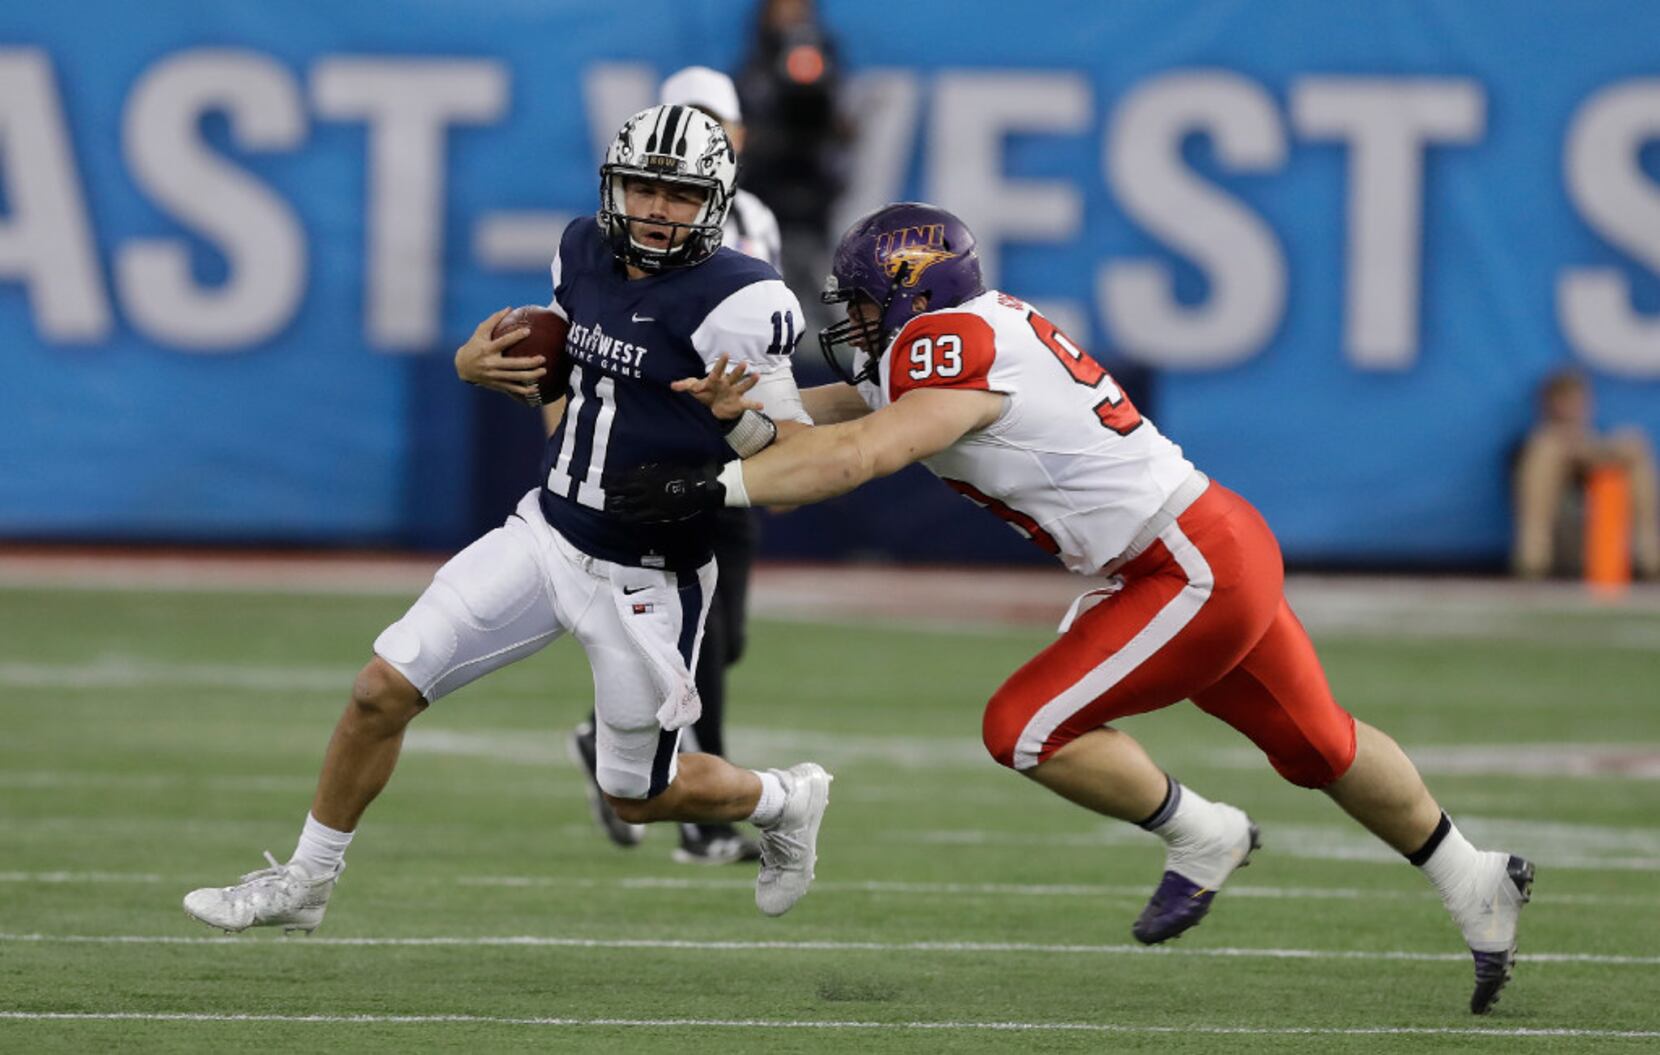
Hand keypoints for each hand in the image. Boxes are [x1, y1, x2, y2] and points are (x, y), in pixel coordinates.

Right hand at [455, 307, 546, 403]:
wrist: (462, 367)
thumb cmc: (474, 345)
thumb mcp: (480, 332)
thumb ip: (494, 320)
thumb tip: (509, 308)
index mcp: (487, 349)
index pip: (503, 342)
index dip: (515, 336)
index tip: (528, 331)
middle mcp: (491, 364)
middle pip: (513, 364)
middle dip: (529, 363)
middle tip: (543, 358)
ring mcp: (494, 376)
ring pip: (515, 378)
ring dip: (531, 376)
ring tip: (543, 371)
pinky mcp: (496, 384)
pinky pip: (512, 388)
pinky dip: (524, 390)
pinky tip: (536, 389)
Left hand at [605, 462, 724, 521]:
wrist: (698, 487)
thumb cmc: (685, 473)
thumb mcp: (666, 465)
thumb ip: (651, 468)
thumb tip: (639, 468)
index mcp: (649, 474)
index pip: (626, 477)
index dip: (615, 479)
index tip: (606, 480)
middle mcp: (646, 487)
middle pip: (625, 490)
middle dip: (614, 492)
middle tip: (606, 495)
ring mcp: (651, 501)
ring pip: (630, 503)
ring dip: (619, 505)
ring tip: (610, 507)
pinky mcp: (658, 512)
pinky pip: (641, 516)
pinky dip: (630, 517)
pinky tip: (623, 518)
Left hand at [671, 354, 762, 420]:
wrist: (714, 406)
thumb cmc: (704, 393)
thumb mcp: (694, 389)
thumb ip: (685, 386)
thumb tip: (672, 386)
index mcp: (716, 380)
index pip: (718, 371)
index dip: (721, 363)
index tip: (726, 354)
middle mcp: (727, 384)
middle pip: (733, 376)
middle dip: (738, 371)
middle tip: (744, 363)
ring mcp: (734, 393)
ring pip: (743, 386)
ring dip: (750, 382)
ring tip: (757, 376)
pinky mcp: (739, 403)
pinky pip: (748, 404)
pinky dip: (755, 405)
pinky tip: (762, 405)